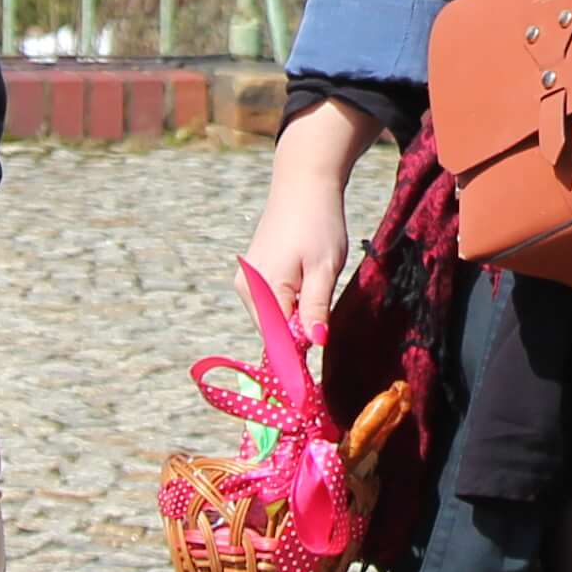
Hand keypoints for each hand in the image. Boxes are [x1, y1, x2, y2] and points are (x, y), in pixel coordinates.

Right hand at [241, 99, 377, 349]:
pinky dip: (289, 308)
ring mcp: (246, 282)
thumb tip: (314, 344)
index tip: (311, 387)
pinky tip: (306, 288)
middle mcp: (247, 289)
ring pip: (273, 320)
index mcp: (263, 289)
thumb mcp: (325, 268)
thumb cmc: (318, 223)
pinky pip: (271, 305)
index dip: (296, 363)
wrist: (303, 185)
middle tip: (325, 329)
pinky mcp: (252, 275)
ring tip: (317, 296)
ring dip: (296, 321)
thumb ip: (316, 307)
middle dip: (298, 339)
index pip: (278, 343)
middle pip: (274, 334)